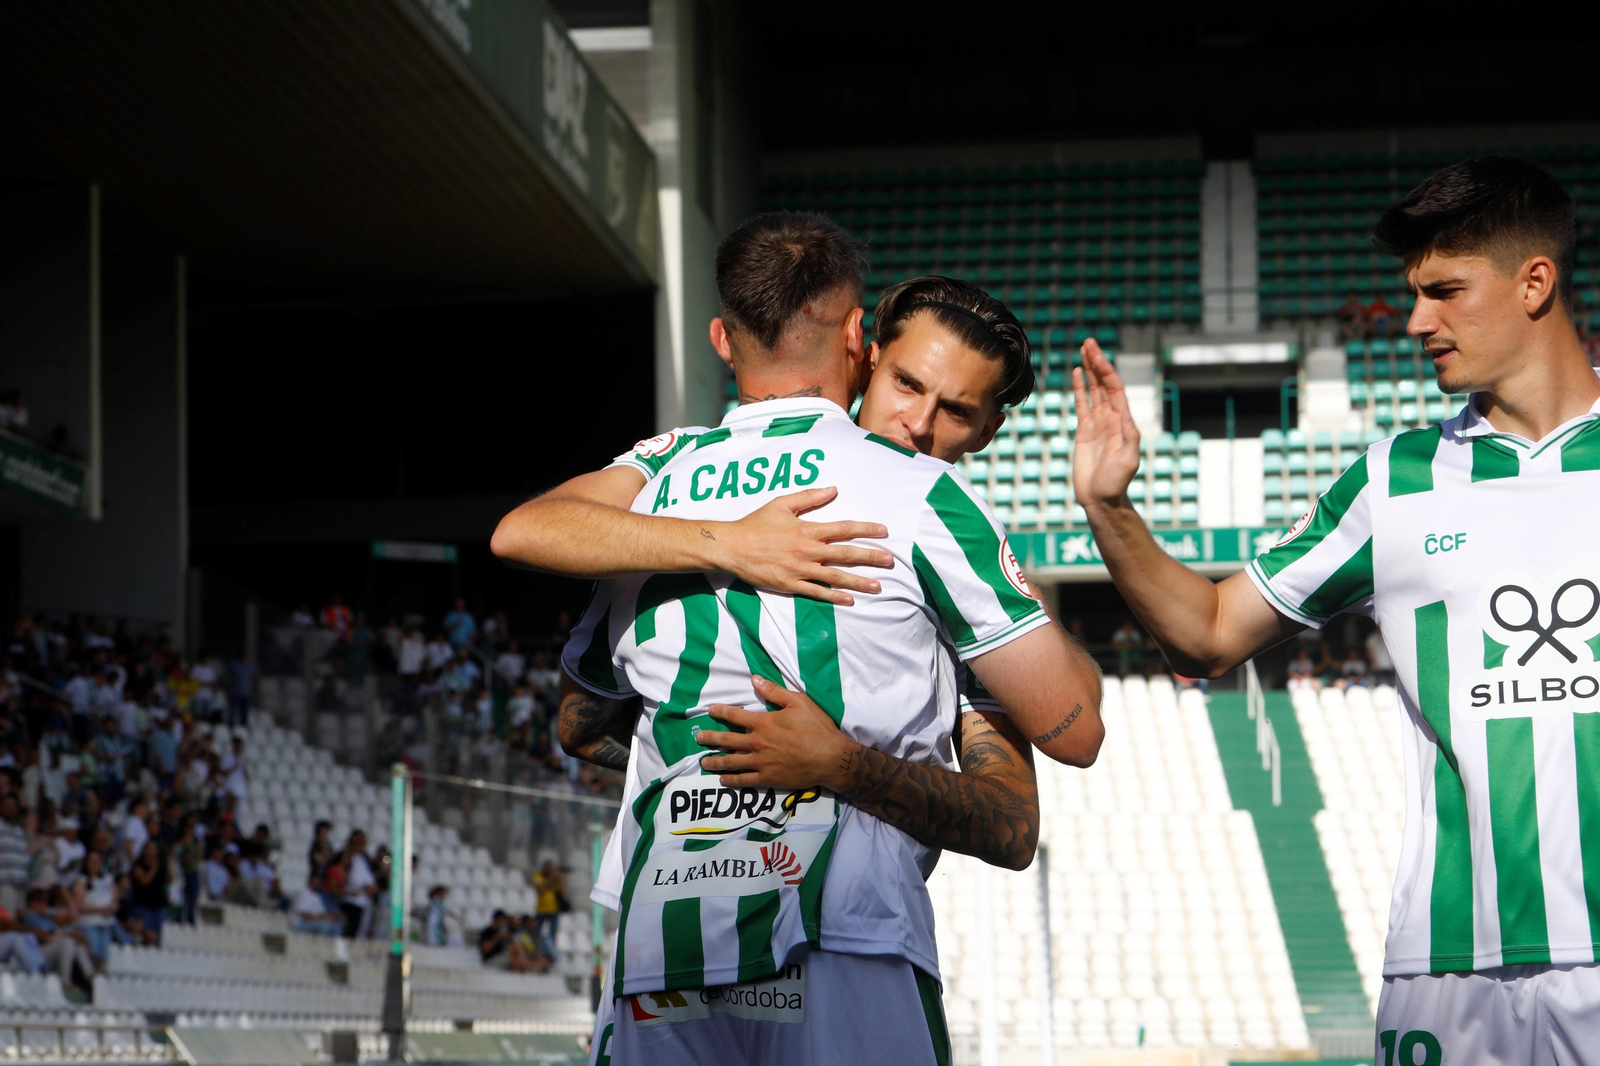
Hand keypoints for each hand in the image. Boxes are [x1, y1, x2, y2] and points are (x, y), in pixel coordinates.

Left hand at [696, 675, 860, 789]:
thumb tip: (755, 679)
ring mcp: (761, 762)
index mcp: (764, 723)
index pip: (735, 715)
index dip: (720, 712)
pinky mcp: (768, 778)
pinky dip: (732, 780)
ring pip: (731, 762)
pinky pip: (744, 780)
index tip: (710, 710)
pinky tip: (723, 780)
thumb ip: (775, 692)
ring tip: (703, 762)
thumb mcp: (799, 702)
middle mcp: (757, 743)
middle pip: (727, 740)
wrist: (830, 758)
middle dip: (710, 738)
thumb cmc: (817, 728)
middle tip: (698, 738)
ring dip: (715, 762)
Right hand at [708, 488, 893, 605]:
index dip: (866, 529)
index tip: (884, 531)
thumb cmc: (756, 523)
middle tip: (890, 561)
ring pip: (836, 576)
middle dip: (871, 557)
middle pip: (846, 554)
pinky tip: (849, 600)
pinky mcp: (790, 584)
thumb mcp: (781, 504)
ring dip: (859, 581)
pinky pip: (817, 592)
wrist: (732, 546)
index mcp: (808, 529)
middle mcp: (808, 550)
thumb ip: (809, 497)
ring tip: (878, 586)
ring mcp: (800, 569)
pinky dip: (834, 596)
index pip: (844, 528)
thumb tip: (833, 489)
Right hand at [1070, 339, 1142, 509]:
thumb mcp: (1128, 461)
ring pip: (1093, 390)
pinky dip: (1080, 388)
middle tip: (1089, 342)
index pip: (1114, 388)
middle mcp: (1111, 418)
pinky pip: (1082, 404)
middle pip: (1104, 383)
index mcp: (1122, 421)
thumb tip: (1126, 416)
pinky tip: (1078, 374)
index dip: (1106, 369)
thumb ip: (1129, 439)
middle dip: (1097, 362)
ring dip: (1090, 370)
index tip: (1097, 353)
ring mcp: (1098, 423)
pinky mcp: (1085, 431)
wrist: (1101, 498)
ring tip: (1084, 351)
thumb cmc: (1117, 483)